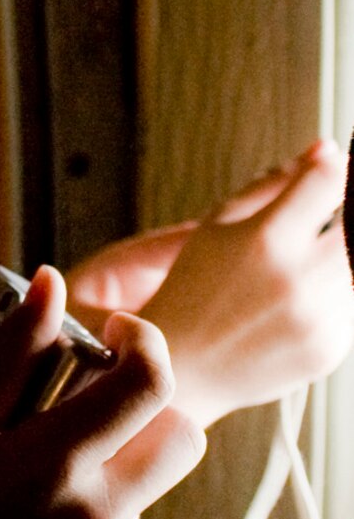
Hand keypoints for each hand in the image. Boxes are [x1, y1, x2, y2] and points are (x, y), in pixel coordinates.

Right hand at [0, 268, 203, 518]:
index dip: (142, 342)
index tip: (113, 334)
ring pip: (145, 491)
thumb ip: (10, 354)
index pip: (150, 383)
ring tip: (27, 488)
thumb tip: (50, 282)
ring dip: (109, 470)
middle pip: (182, 439)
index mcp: (53, 464)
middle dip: (148, 410)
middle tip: (87, 408)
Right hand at [69, 142, 352, 425]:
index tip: (340, 168)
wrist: (180, 368)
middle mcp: (298, 280)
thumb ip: (275, 184)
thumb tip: (326, 150)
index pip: (331, 183)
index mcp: (267, 239)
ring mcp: (319, 319)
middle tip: (327, 216)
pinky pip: (352, 307)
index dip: (342, 169)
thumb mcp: (219, 224)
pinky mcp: (330, 349)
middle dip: (347, 214)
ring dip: (339, 256)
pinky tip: (300, 299)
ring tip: (303, 262)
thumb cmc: (192, 290)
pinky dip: (336, 294)